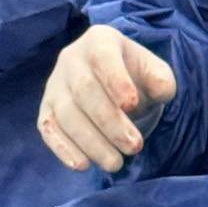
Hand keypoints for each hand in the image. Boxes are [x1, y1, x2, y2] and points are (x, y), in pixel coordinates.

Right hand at [37, 26, 176, 174]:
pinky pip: (49, 130)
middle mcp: (70, 59)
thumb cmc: (136, 76)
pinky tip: (83, 165)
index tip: (133, 105)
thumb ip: (161, 79)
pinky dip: (63, 149)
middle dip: (110, 122)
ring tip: (116, 163)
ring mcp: (54, 85)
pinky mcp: (46, 110)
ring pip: (66, 115)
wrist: (115, 83)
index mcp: (99, 41)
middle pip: (85, 91)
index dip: (116, 81)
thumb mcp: (155, 72)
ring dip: (91, 142)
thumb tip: (161, 90)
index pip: (104, 58)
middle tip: (134, 147)